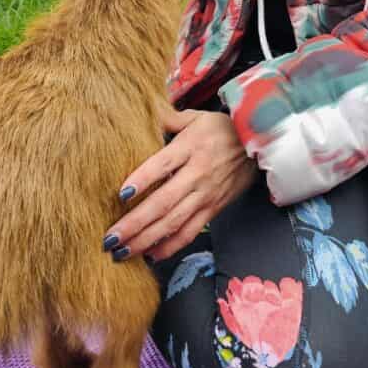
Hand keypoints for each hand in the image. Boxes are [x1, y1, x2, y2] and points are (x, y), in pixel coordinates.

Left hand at [104, 108, 257, 261]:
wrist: (258, 144)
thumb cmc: (222, 128)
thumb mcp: (196, 116)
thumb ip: (168, 118)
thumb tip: (142, 112)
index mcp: (190, 147)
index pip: (163, 165)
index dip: (142, 180)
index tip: (121, 194)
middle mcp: (197, 174)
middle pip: (163, 202)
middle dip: (135, 223)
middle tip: (110, 238)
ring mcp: (206, 195)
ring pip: (173, 222)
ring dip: (146, 240)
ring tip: (122, 252)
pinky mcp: (213, 209)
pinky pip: (190, 231)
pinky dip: (171, 246)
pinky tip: (151, 255)